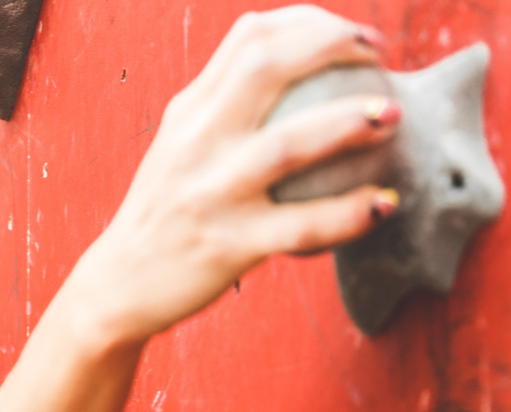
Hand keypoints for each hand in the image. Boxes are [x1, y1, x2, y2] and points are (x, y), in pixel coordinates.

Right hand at [79, 6, 400, 341]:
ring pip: (289, 144)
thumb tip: (295, 73)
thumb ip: (224, 111)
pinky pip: (302, 227)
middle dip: (334, 47)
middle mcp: (196, 143)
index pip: (248, 38)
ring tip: (391, 118)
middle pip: (266, 66)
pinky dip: (351, 213)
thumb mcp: (180, 148)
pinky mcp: (226, 245)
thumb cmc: (165, 215)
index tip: (354, 38)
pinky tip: (385, 204)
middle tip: (380, 60)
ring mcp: (210, 194)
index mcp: (188, 113)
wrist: (119, 286)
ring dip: (349, 123)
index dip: (312, 23)